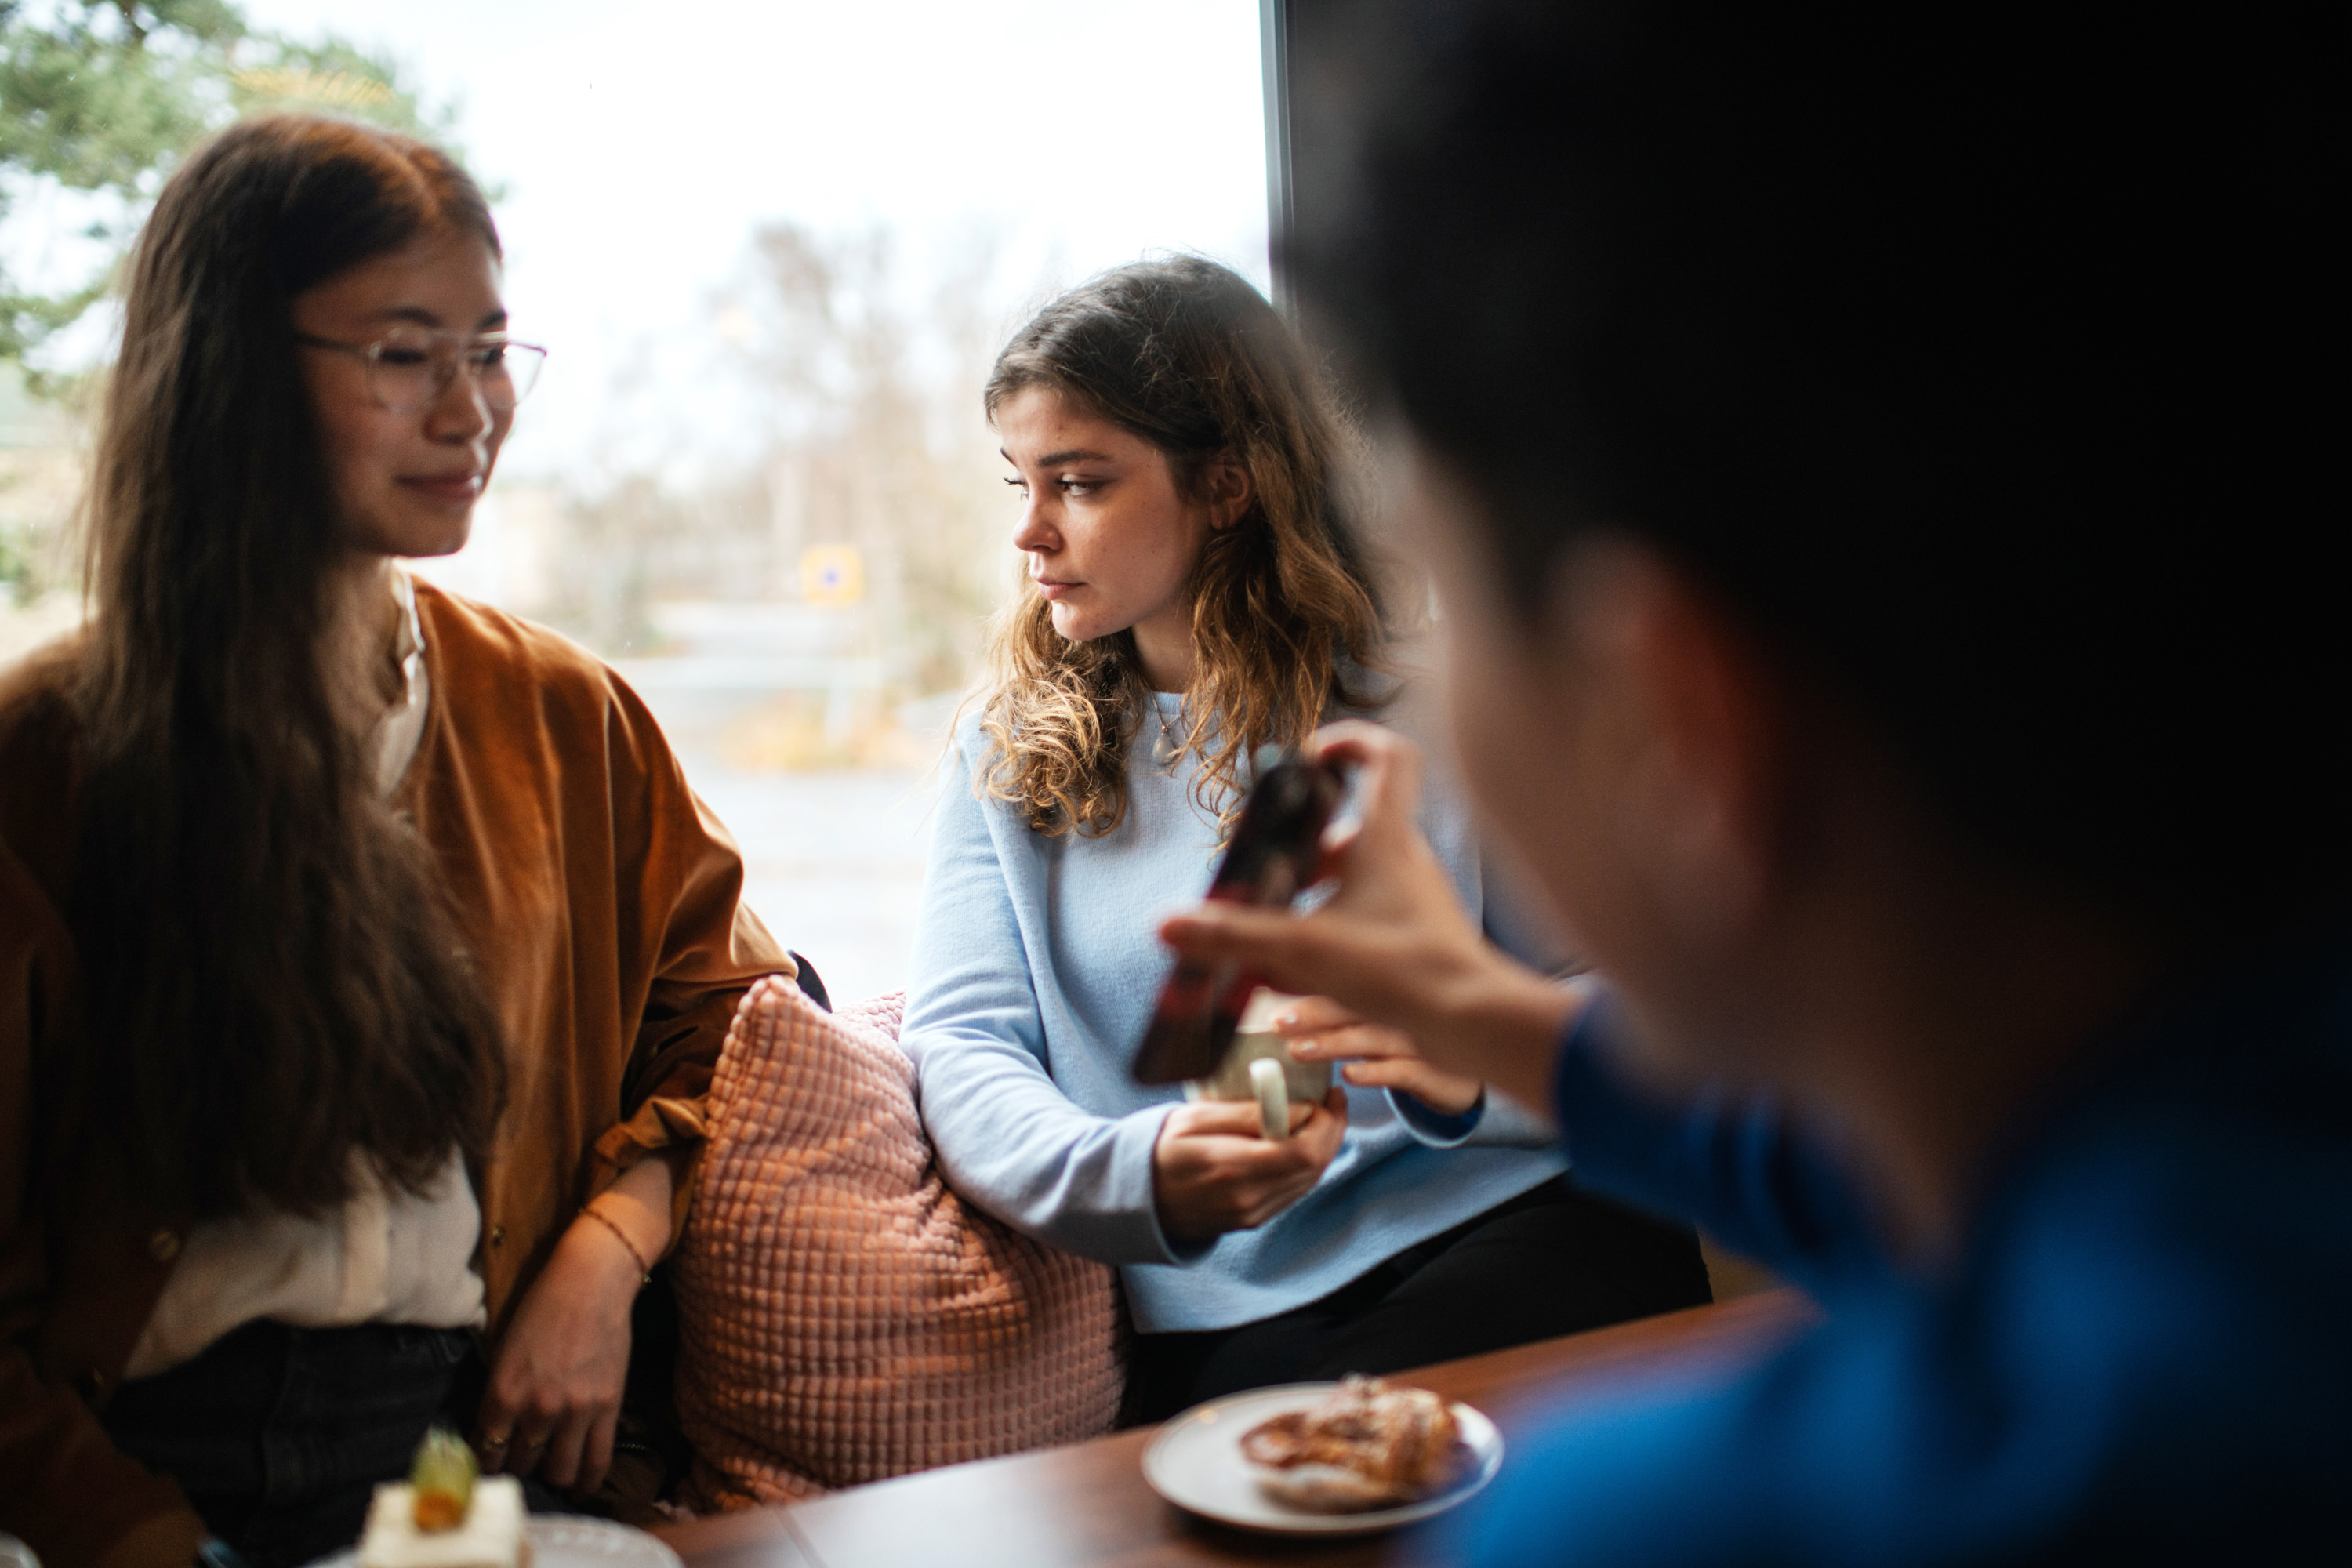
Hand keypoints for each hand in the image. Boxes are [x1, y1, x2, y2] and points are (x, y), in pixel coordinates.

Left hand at [475, 1153, 676, 1491]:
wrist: (592, 1280)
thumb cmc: (544, 1306)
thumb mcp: (505, 1349)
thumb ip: (499, 1393)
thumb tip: (492, 1431)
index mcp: (504, 1391)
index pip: (485, 1450)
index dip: (485, 1461)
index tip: (490, 1460)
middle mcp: (537, 1407)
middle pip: (519, 1464)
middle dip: (517, 1466)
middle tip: (520, 1459)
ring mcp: (575, 1410)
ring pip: (558, 1471)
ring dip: (550, 1473)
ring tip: (549, 1465)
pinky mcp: (608, 1407)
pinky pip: (596, 1461)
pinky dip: (587, 1481)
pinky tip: (581, 1485)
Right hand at [1152, 1088, 1348, 1239]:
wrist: (1135, 1198)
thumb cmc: (1160, 1148)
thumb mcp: (1194, 1118)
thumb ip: (1246, 1114)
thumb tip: (1299, 1108)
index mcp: (1233, 1168)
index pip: (1304, 1151)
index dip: (1329, 1123)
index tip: (1330, 1094)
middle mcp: (1248, 1199)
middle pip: (1315, 1168)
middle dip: (1332, 1131)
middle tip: (1330, 1101)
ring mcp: (1252, 1215)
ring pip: (1309, 1181)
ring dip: (1322, 1148)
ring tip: (1318, 1116)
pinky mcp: (1252, 1221)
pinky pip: (1294, 1191)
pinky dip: (1305, 1165)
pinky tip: (1299, 1141)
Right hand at [1159, 722, 1578, 1109]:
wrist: (1474, 1023)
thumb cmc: (1402, 969)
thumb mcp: (1303, 949)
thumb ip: (1233, 936)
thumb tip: (1168, 924)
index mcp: (1385, 838)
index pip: (1386, 755)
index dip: (1348, 741)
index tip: (1308, 756)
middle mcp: (1404, 859)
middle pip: (1352, 828)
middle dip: (1303, 848)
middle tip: (1268, 874)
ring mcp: (1414, 900)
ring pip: (1357, 879)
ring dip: (1314, 896)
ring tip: (1275, 932)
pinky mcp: (1418, 939)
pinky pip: (1368, 919)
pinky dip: (1333, 933)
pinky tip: (1303, 974)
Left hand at [1275, 995, 1483, 1116]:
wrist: (1470, 1070)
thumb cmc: (1411, 1041)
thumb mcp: (1377, 1020)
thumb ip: (1340, 1010)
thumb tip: (1284, 1008)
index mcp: (1384, 993)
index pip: (1341, 983)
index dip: (1305, 987)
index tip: (1267, 993)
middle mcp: (1400, 1011)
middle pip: (1352, 1006)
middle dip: (1312, 1013)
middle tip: (1277, 1021)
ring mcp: (1419, 1039)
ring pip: (1372, 1038)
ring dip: (1333, 1043)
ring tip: (1298, 1050)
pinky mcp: (1434, 1070)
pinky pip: (1402, 1070)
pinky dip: (1375, 1072)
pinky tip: (1349, 1076)